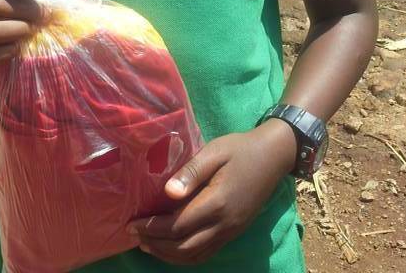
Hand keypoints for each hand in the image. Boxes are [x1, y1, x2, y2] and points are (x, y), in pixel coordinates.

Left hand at [128, 120, 297, 264]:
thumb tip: (167, 193)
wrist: (274, 156)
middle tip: (133, 235)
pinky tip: (172, 247)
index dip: (152, 228)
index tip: (131, 223)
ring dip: (168, 255)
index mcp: (217, 203)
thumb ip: (191, 172)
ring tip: (146, 245)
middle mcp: (224, 224)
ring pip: (195, 256)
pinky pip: (206, 253)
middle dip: (155, 244)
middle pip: (183, 247)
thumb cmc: (241, 148)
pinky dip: (185, 256)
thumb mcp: (215, 151)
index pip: (177, 225)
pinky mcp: (234, 232)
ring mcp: (231, 231)